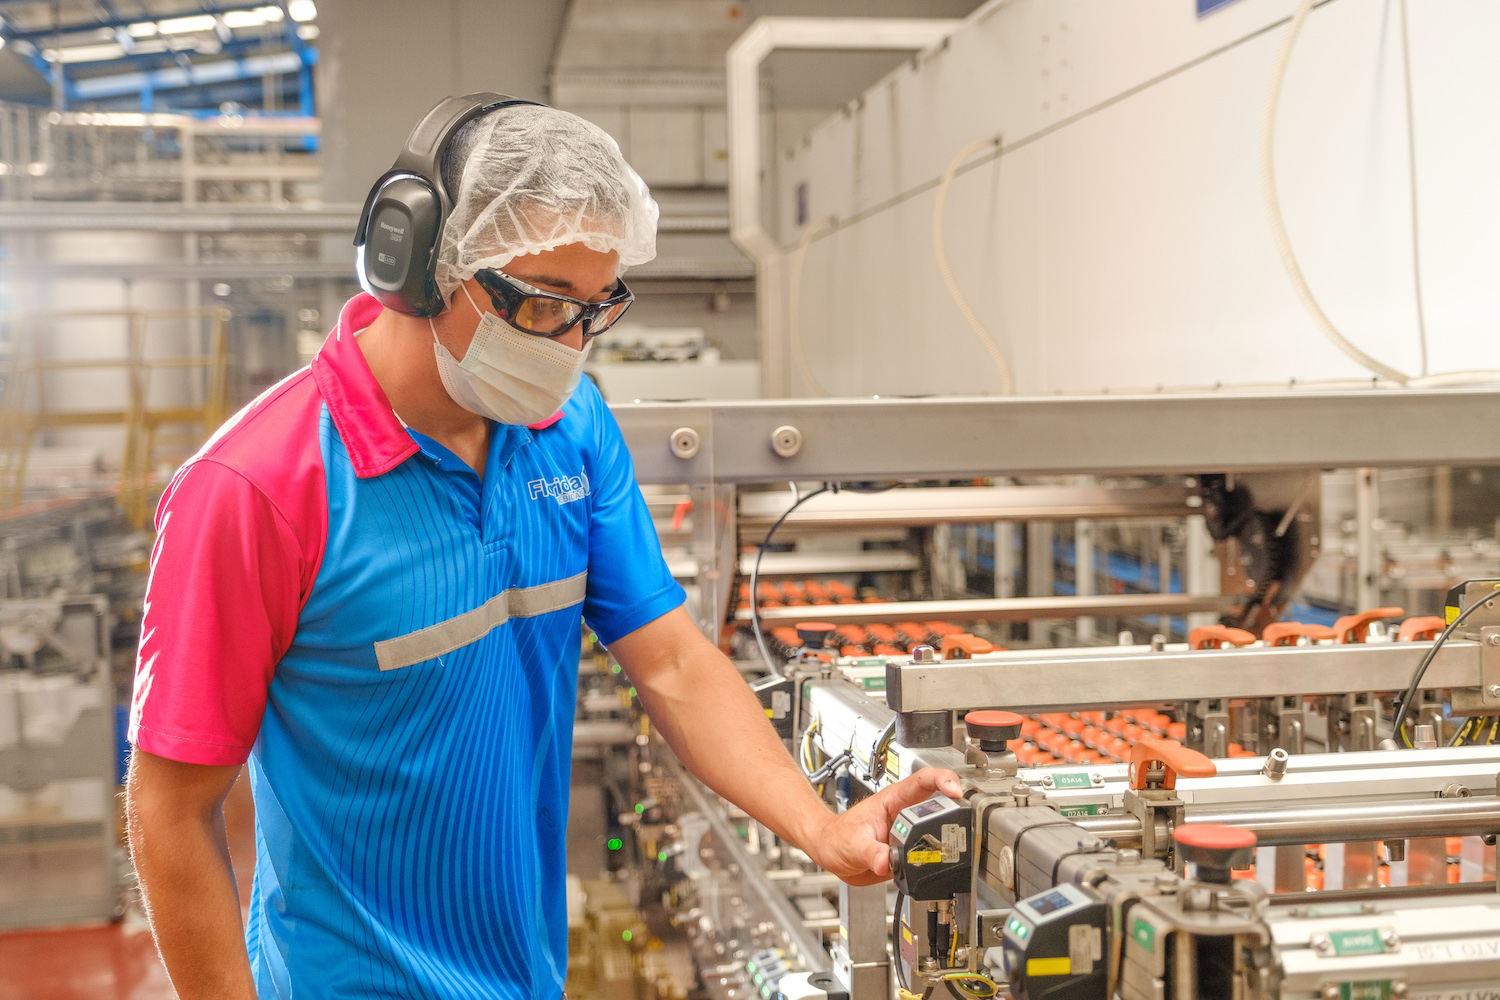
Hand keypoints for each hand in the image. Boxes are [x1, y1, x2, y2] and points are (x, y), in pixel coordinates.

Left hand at [805, 768, 962, 885]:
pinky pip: (929, 850)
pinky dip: (939, 855)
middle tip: (966, 820)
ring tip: (960, 841)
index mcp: (892, 800)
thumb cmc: (836, 838)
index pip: (922, 781)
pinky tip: (945, 861)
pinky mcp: (909, 850)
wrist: (830, 851)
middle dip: (956, 808)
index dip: (942, 781)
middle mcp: (904, 813)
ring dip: (950, 833)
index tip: (956, 790)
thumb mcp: (852, 845)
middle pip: (938, 804)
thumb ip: (870, 853)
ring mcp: (908, 831)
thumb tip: (885, 861)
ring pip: (937, 828)